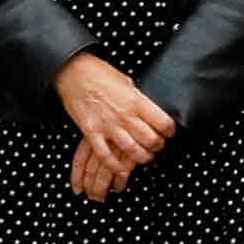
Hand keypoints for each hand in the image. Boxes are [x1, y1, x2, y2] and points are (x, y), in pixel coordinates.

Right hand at [56, 56, 174, 190]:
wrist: (74, 73)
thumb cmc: (100, 74)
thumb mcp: (127, 83)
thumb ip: (138, 99)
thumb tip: (147, 110)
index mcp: (136, 101)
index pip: (162, 122)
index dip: (169, 130)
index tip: (168, 132)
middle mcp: (125, 115)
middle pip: (150, 140)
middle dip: (157, 146)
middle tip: (157, 146)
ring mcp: (108, 125)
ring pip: (132, 150)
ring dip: (141, 158)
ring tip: (144, 158)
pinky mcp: (92, 132)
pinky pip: (105, 155)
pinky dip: (115, 166)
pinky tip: (122, 170)